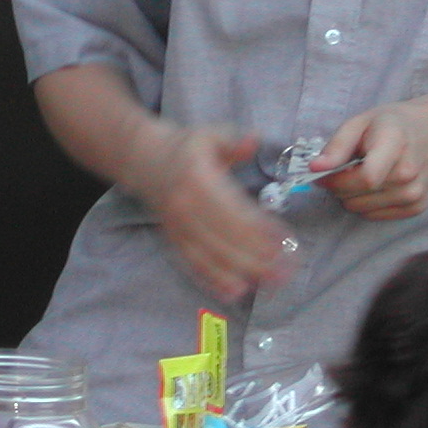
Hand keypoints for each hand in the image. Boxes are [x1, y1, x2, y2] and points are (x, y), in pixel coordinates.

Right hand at [127, 126, 285, 301]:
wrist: (141, 158)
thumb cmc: (183, 146)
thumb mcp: (209, 135)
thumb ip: (234, 141)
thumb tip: (255, 140)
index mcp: (198, 179)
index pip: (235, 210)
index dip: (261, 229)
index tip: (285, 241)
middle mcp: (186, 206)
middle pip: (226, 238)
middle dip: (258, 258)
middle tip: (286, 271)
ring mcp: (178, 225)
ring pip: (212, 255)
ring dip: (242, 272)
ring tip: (268, 284)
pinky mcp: (172, 238)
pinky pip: (194, 263)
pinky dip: (213, 279)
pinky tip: (233, 292)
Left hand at [314, 102, 427, 219]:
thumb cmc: (393, 124)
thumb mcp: (361, 122)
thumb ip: (337, 146)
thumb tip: (314, 168)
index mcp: (395, 144)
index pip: (365, 178)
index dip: (336, 180)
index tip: (322, 173)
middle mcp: (409, 173)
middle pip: (357, 196)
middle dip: (339, 186)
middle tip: (344, 168)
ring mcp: (415, 193)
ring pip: (361, 209)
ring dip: (352, 196)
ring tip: (362, 174)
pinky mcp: (416, 207)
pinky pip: (374, 216)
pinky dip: (367, 204)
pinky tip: (376, 184)